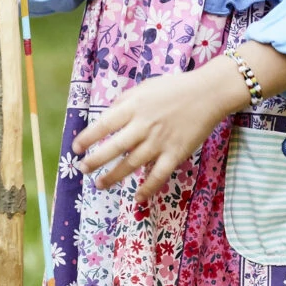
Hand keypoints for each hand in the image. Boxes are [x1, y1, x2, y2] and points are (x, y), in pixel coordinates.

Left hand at [74, 61, 248, 199]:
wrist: (208, 93)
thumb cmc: (175, 88)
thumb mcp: (145, 87)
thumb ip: (125, 100)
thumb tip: (107, 113)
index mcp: (134, 107)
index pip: (104, 125)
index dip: (88, 138)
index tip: (76, 148)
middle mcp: (143, 126)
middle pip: (114, 147)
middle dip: (95, 161)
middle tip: (82, 169)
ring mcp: (159, 141)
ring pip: (131, 164)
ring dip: (113, 177)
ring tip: (100, 184)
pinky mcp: (176, 153)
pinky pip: (158, 175)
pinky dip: (147, 188)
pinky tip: (137, 199)